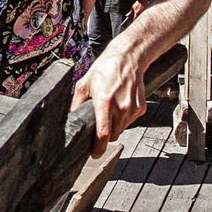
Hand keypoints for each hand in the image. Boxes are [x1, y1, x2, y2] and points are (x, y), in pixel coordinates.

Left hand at [71, 35, 152, 157]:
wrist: (128, 58)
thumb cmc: (105, 69)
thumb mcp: (84, 84)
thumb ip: (76, 104)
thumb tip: (70, 120)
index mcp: (105, 102)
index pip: (103, 134)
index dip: (98, 148)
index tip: (94, 153)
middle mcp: (121, 106)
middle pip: (112, 135)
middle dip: (104, 135)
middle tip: (99, 123)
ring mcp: (132, 108)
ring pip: (121, 129)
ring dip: (114, 126)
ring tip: (110, 110)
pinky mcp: (141, 108)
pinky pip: (130, 121)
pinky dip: (124, 119)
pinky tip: (119, 105)